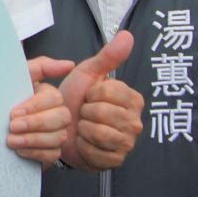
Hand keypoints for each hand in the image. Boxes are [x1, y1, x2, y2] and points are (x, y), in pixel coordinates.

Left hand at [4, 55, 76, 167]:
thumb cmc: (4, 99)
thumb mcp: (18, 79)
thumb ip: (41, 67)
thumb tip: (69, 64)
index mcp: (49, 95)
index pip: (54, 98)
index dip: (34, 107)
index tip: (14, 113)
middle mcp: (57, 114)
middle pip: (62, 118)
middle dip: (36, 123)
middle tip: (12, 127)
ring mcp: (57, 134)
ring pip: (59, 137)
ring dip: (33, 140)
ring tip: (12, 141)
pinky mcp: (52, 152)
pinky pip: (53, 154)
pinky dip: (36, 153)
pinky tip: (20, 151)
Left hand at [59, 30, 141, 171]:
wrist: (61, 128)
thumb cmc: (76, 100)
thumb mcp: (88, 74)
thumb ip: (108, 56)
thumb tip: (127, 35)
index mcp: (133, 99)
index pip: (108, 92)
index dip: (91, 93)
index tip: (89, 96)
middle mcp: (136, 122)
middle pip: (102, 113)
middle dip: (85, 111)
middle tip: (84, 113)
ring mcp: (128, 143)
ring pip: (99, 132)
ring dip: (83, 129)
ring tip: (83, 126)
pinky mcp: (116, 161)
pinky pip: (95, 152)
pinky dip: (83, 146)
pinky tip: (84, 142)